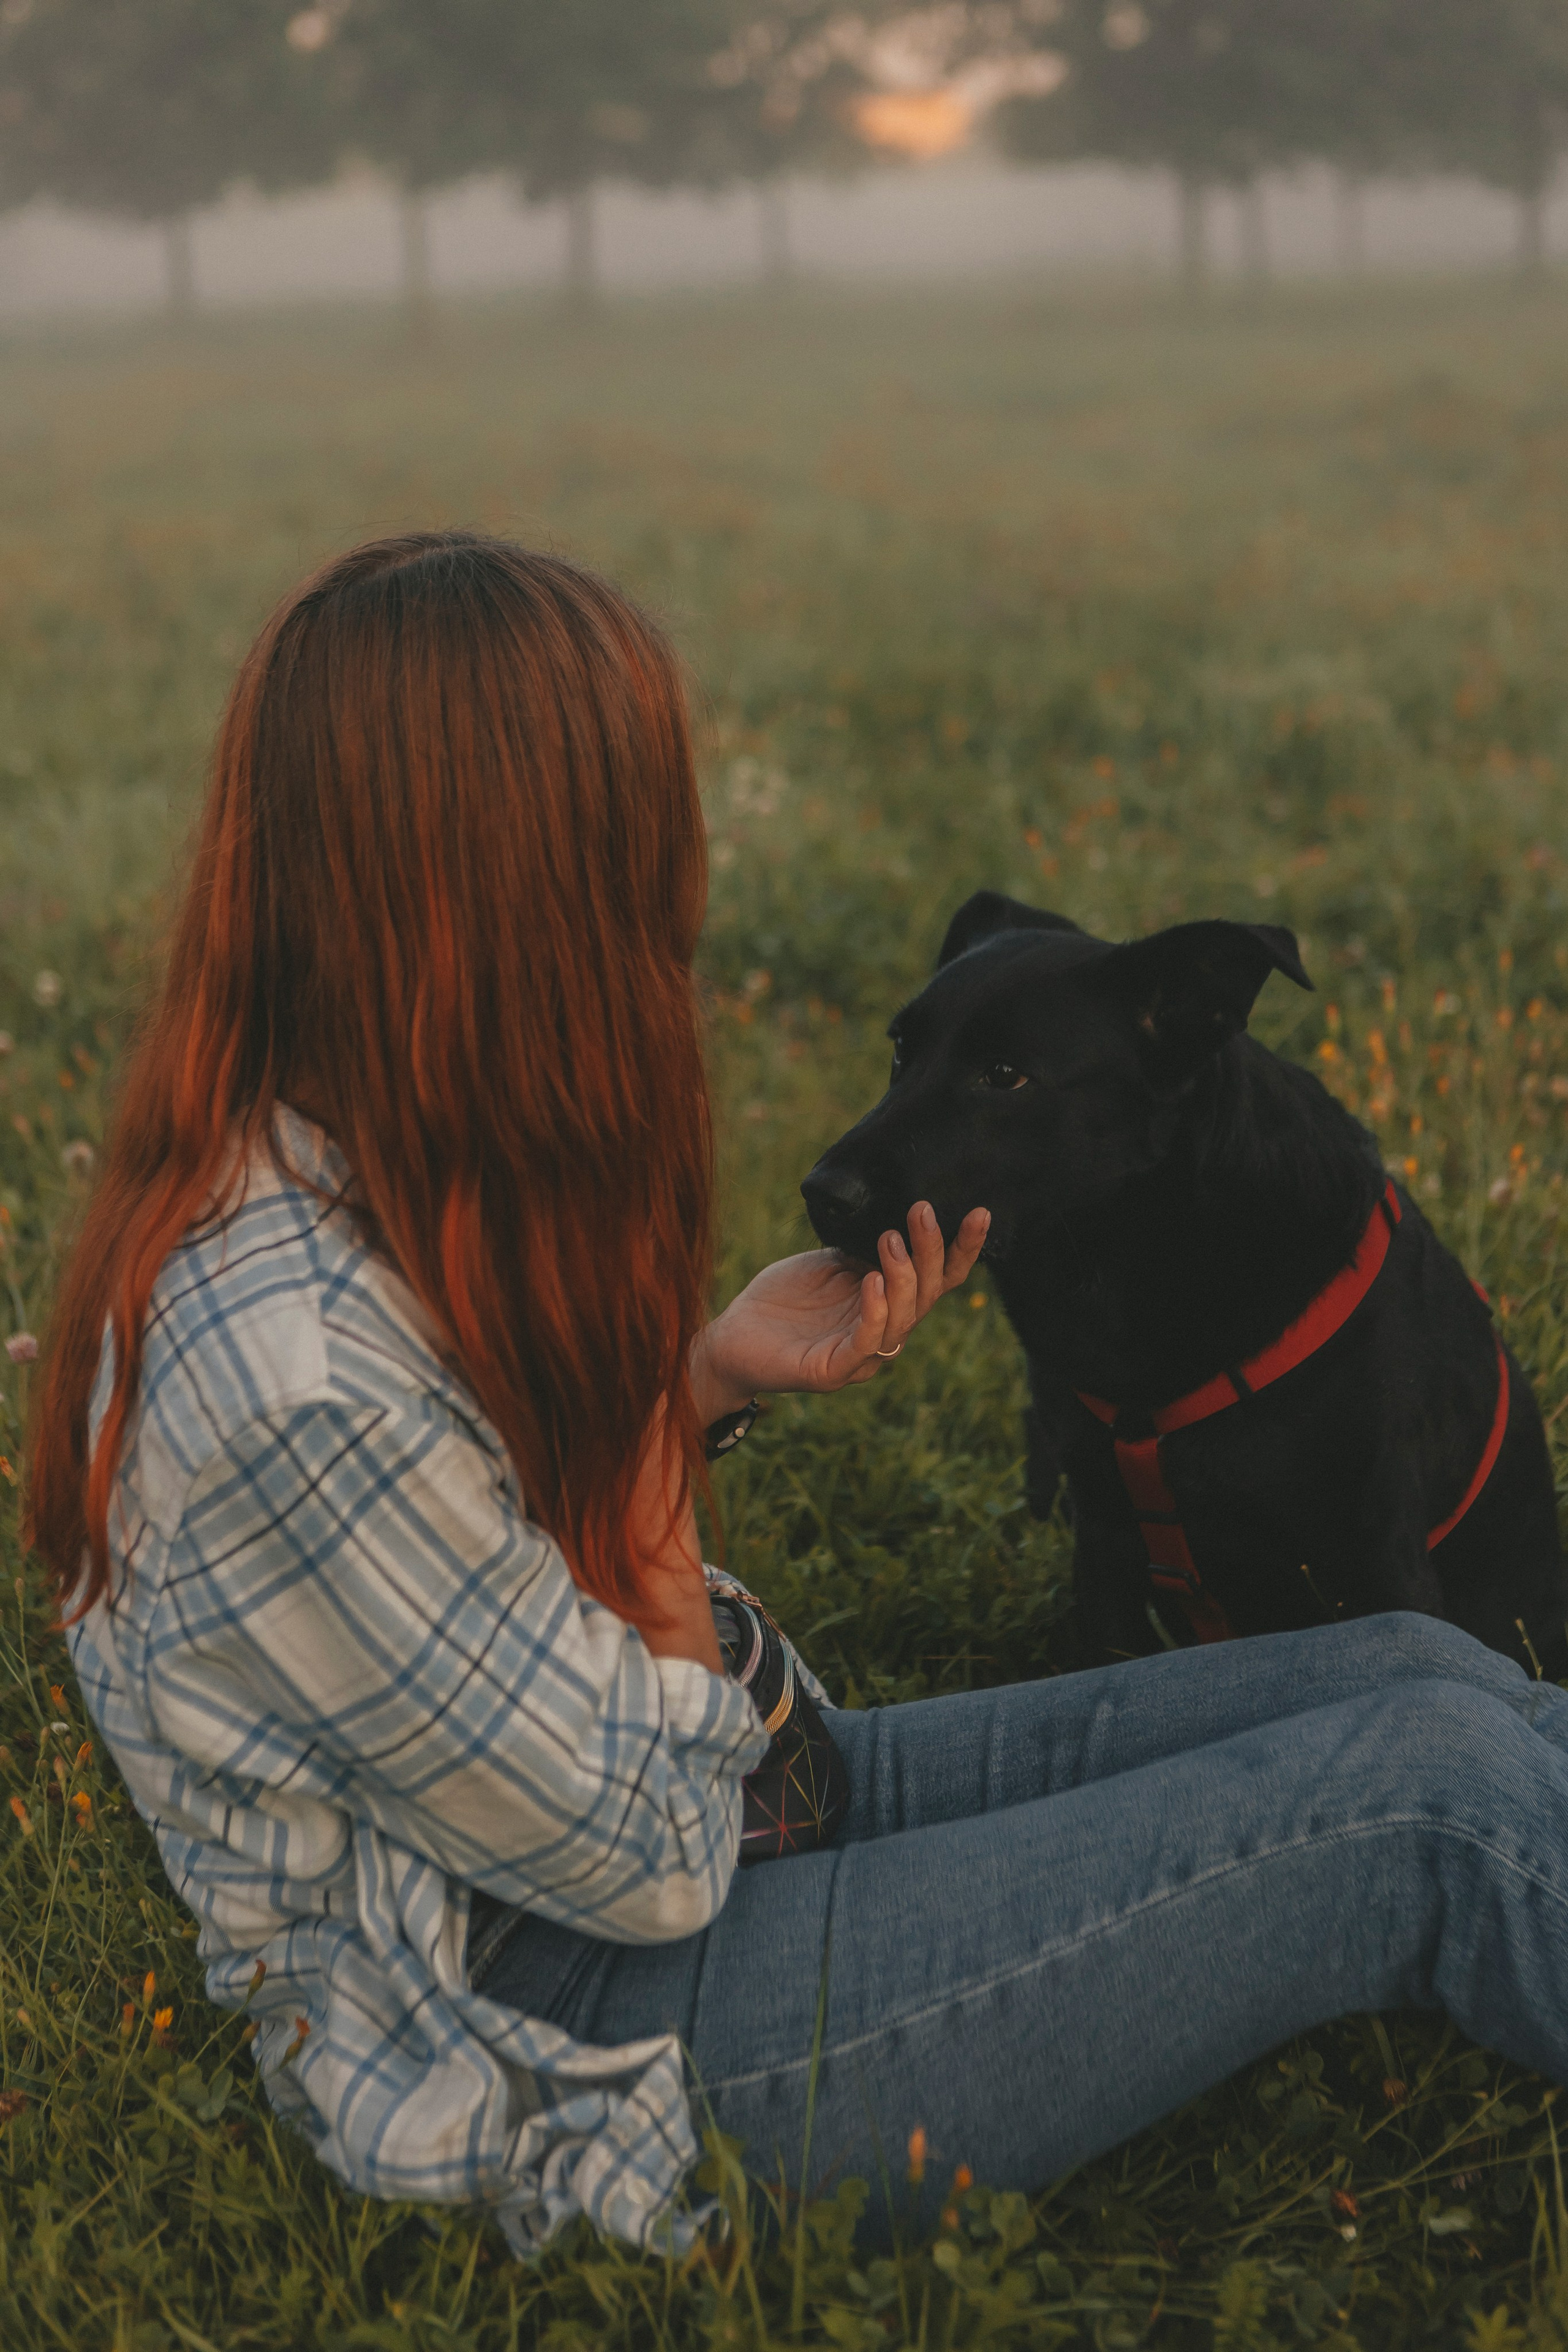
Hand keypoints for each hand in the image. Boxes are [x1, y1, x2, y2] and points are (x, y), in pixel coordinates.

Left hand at [691, 1201, 989, 1414]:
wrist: (732, 1337)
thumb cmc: (783, 1299)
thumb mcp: (830, 1263)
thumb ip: (862, 1247)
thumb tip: (893, 1214)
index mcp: (889, 1304)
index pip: (937, 1279)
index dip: (962, 1250)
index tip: (980, 1213)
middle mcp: (885, 1331)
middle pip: (927, 1294)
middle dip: (931, 1252)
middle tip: (921, 1211)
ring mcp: (861, 1355)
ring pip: (903, 1318)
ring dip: (903, 1276)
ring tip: (890, 1238)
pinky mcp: (832, 1370)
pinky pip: (864, 1343)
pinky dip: (873, 1311)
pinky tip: (869, 1280)